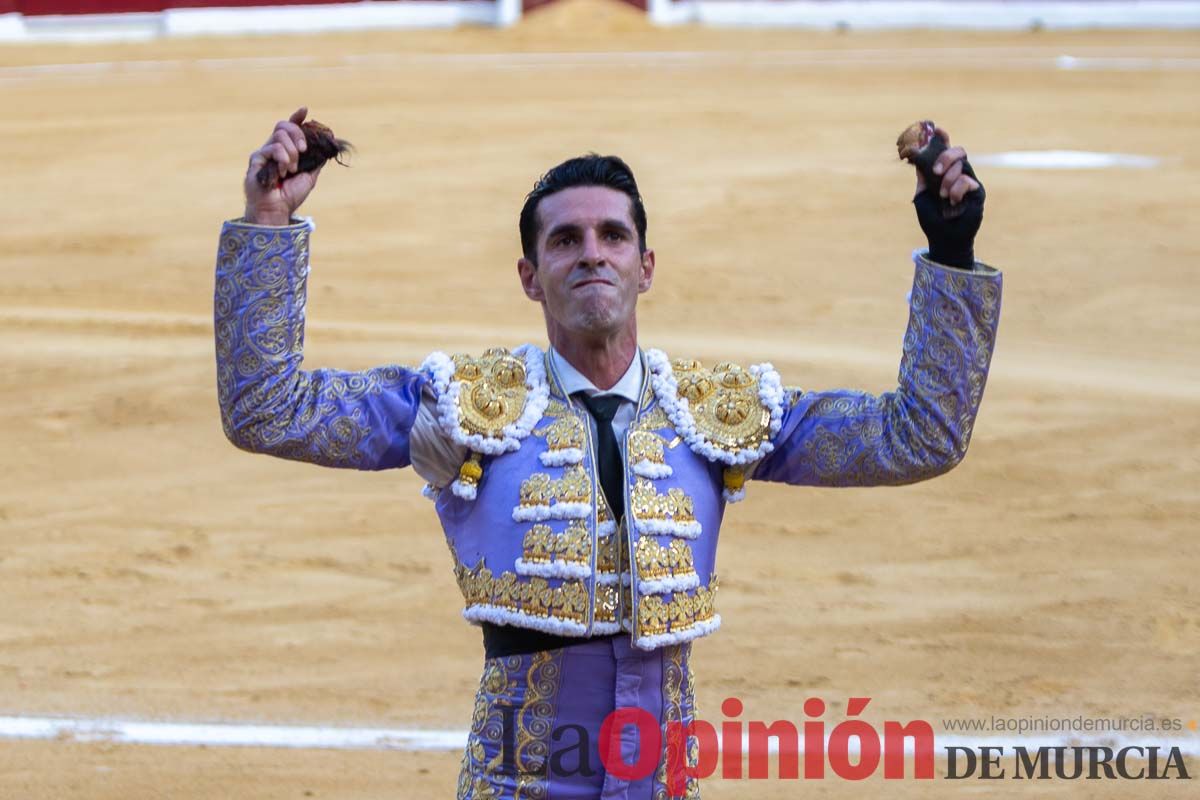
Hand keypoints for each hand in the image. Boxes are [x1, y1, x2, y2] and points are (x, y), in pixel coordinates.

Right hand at [243, 107, 320, 226]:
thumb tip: (328, 147)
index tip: (304, 110)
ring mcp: (264, 152)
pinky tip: (282, 171)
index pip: (290, 128)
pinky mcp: (256, 158)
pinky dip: (282, 158)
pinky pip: (272, 147)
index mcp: (286, 151)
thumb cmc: (290, 195)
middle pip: (283, 125)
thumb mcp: (310, 176)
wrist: (277, 209)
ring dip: (292, 152)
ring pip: (279, 135)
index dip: (296, 118)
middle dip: (297, 134)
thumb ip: (316, 160)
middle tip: (304, 149)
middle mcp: (274, 148)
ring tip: (291, 169)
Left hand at [912, 127, 984, 268]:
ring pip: (962, 164)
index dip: (942, 138)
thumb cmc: (932, 219)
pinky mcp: (977, 192)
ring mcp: (969, 182)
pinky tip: (952, 201)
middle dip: (945, 156)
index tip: (935, 129)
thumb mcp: (922, 196)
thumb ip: (922, 178)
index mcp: (943, 173)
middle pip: (958, 151)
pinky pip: (967, 180)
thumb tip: (917, 158)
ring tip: (942, 195)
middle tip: (936, 171)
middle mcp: (958, 174)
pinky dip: (956, 189)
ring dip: (948, 178)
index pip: (945, 151)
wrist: (943, 239)